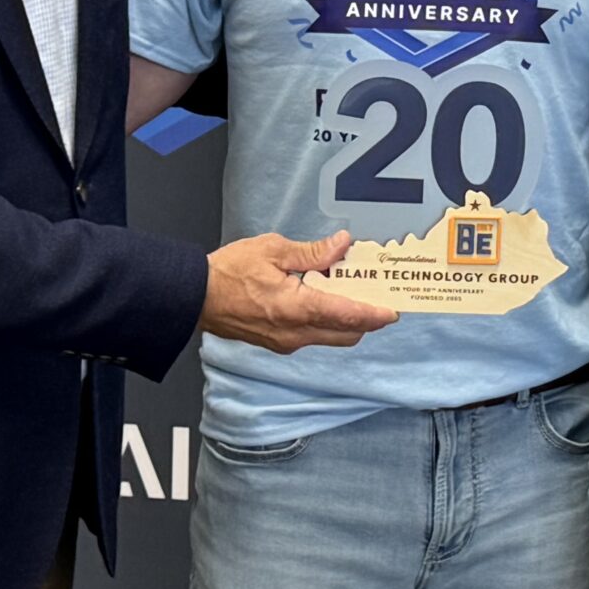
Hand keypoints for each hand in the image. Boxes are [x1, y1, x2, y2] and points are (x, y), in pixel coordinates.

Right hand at [201, 231, 396, 352]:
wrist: (195, 297)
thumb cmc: (229, 272)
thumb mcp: (273, 250)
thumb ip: (312, 252)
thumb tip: (342, 246)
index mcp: (296, 309)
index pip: (346, 316)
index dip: (374, 314)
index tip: (393, 311)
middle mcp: (294, 333)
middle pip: (345, 334)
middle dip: (366, 319)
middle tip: (379, 296)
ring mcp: (286, 342)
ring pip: (331, 337)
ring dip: (346, 320)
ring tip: (353, 292)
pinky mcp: (278, 343)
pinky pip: (314, 336)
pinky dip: (327, 322)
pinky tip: (326, 298)